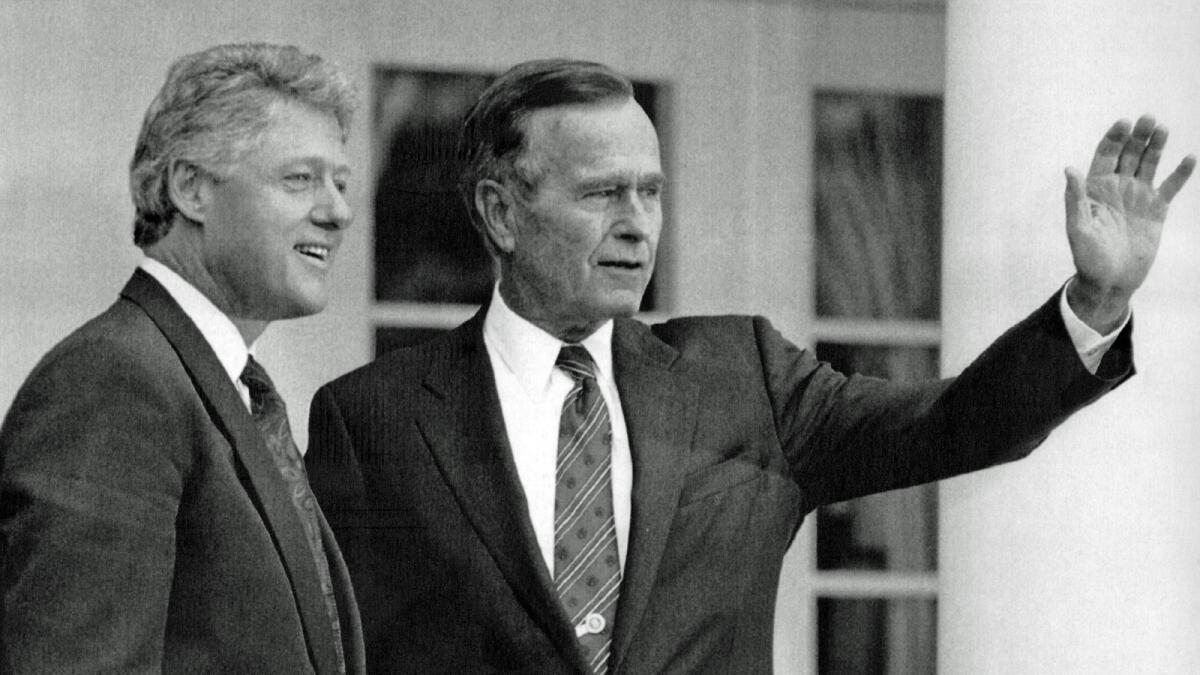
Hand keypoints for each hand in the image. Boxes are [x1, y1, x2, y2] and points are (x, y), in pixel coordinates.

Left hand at [1064, 114, 1194, 332]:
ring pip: (1149, 164)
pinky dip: (1180, 173)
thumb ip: (1076, 199)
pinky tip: (1189, 158)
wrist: (1110, 280)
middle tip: (1148, 118)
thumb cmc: (1088, 257)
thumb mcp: (1078, 228)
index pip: (1105, 155)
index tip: (1123, 123)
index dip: (1113, 138)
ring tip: (1163, 128)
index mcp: (1096, 188)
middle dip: (1137, 136)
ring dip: (1156, 146)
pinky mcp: (1156, 209)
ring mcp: (1138, 196)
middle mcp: (1117, 187)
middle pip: (1129, 154)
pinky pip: (1171, 187)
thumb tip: (1069, 169)